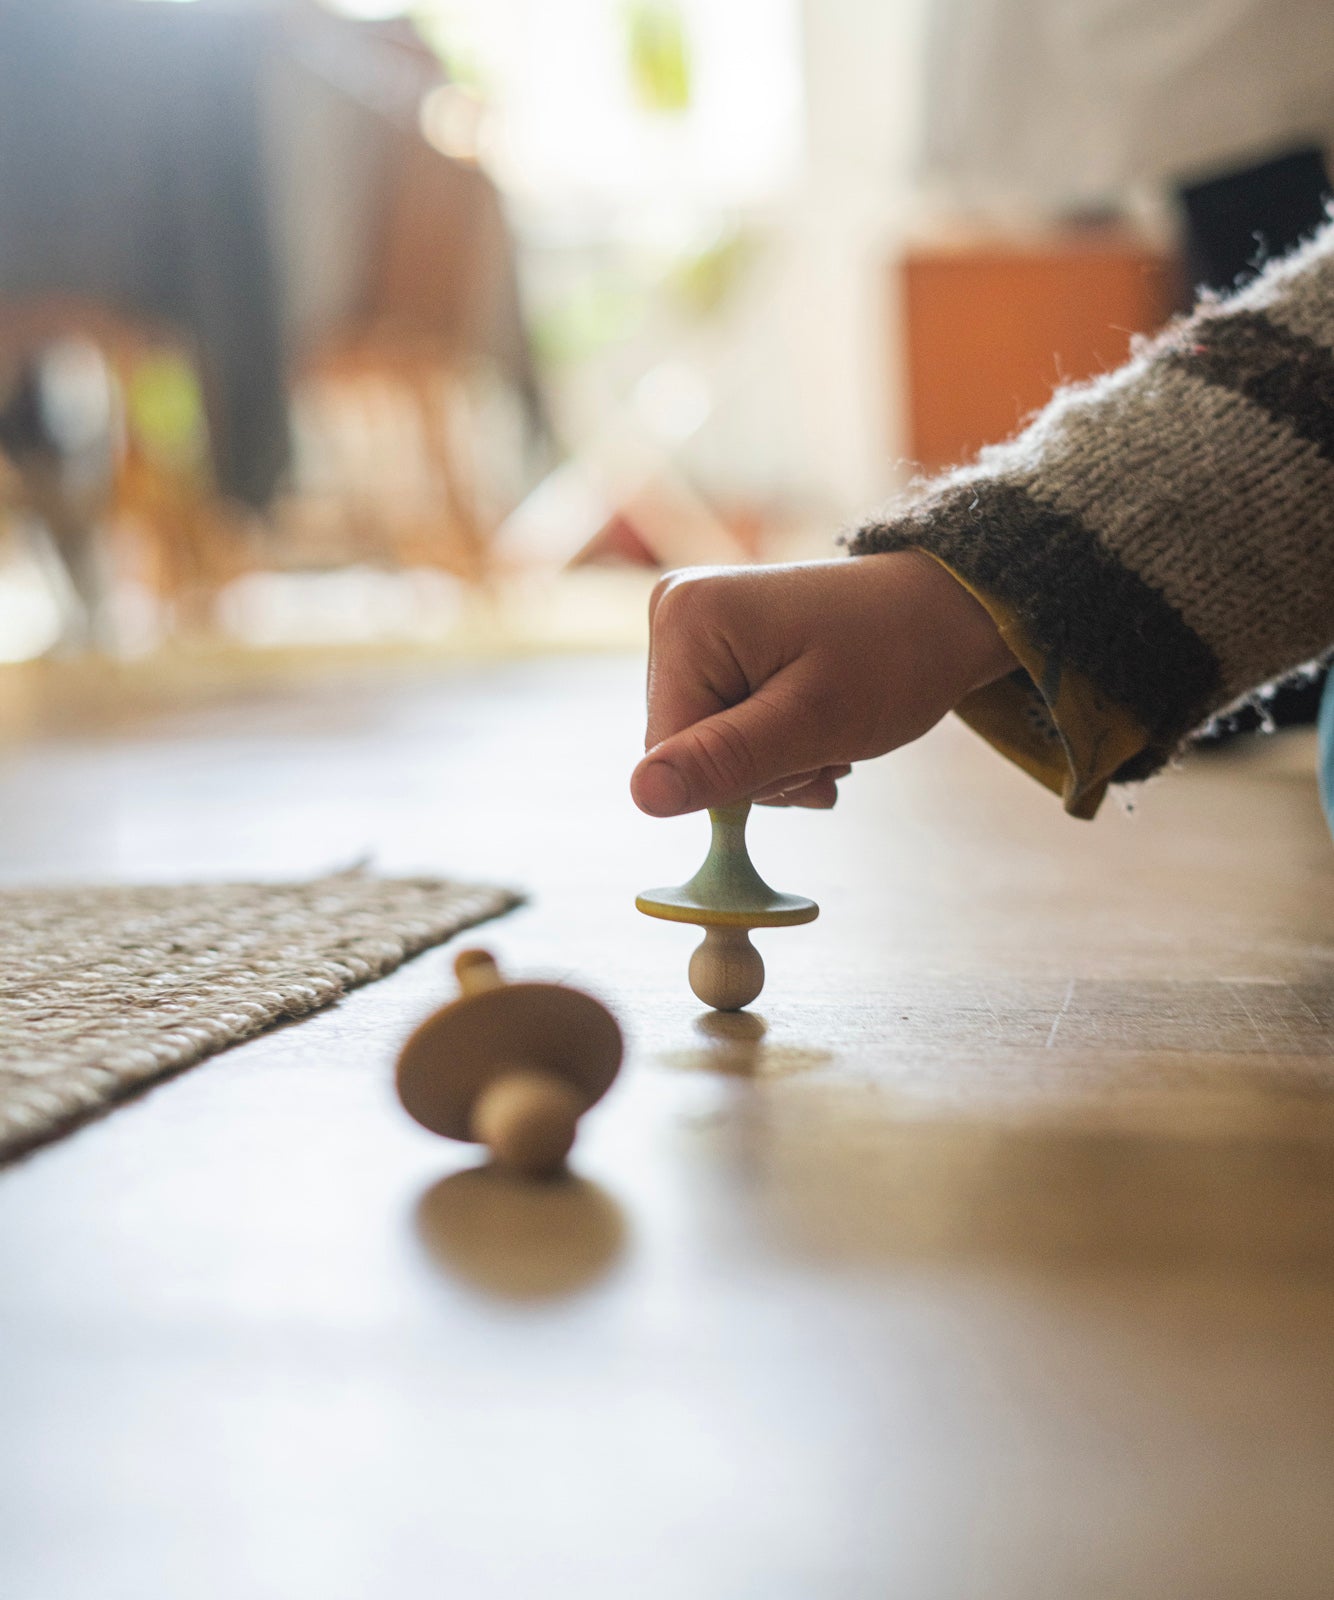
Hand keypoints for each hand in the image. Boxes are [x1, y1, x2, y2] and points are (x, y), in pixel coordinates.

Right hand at [630, 551, 1016, 815]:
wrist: (941, 614)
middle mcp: (673, 612)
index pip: (669, 752)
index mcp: (686, 619)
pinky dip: (771, 747)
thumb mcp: (814, 723)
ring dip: (772, 764)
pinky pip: (718, 730)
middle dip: (758, 771)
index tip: (809, 755)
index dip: (738, 777)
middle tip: (827, 749)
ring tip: (829, 734)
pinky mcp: (711, 648)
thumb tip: (640, 797)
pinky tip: (815, 727)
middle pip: (682, 749)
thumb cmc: (893, 658)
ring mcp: (691, 629)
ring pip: (703, 749)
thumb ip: (725, 761)